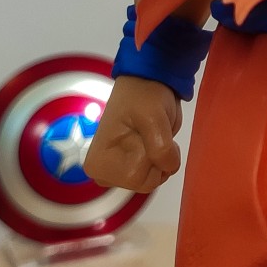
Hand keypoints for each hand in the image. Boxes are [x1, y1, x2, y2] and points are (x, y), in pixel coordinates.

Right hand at [83, 75, 182, 194]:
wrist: (147, 84)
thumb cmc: (143, 97)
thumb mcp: (152, 117)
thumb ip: (160, 147)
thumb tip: (168, 166)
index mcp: (99, 163)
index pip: (136, 178)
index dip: (150, 156)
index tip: (143, 131)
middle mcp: (104, 173)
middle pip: (145, 183)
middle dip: (157, 158)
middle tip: (149, 132)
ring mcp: (118, 172)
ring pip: (153, 180)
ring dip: (161, 157)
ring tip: (151, 134)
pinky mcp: (131, 168)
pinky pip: (157, 175)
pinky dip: (163, 159)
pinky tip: (153, 141)